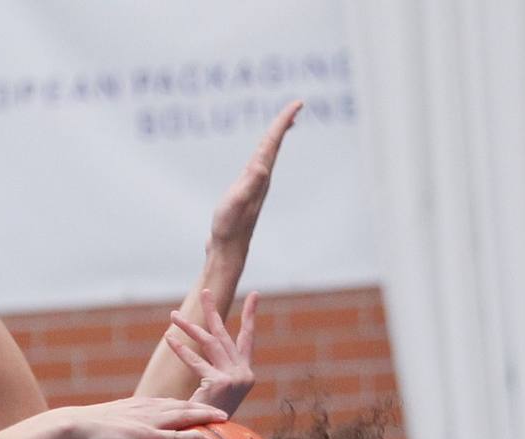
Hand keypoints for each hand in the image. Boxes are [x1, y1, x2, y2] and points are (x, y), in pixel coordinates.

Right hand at [60, 398, 226, 438]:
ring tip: (225, 418)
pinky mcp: (144, 434)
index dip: (187, 406)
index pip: (169, 404)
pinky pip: (175, 435)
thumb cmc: (84, 433)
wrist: (72, 427)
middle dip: (204, 406)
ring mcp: (147, 420)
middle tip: (223, 412)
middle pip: (183, 404)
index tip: (202, 409)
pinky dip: (194, 435)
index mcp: (138, 407)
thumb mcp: (108, 431)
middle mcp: (146, 408)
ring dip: (206, 414)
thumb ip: (121, 437)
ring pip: (185, 414)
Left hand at [167, 289, 257, 415]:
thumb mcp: (217, 392)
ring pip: (209, 344)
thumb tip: (208, 349)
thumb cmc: (209, 418)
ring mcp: (234, 377)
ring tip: (173, 314)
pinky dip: (181, 349)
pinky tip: (169, 338)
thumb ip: (216, 372)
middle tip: (205, 291)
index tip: (256, 294)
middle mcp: (243, 372)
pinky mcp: (220, 382)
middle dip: (214, 311)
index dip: (251, 315)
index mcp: (245, 373)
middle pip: (225, 335)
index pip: (248, 338)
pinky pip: (196, 361)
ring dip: (190, 327)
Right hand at [209, 100, 301, 254]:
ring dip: (275, 139)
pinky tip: (259, 159)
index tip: (297, 103)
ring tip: (282, 127)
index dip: (283, 121)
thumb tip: (263, 166)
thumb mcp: (236, 202)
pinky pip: (257, 166)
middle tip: (295, 107)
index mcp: (259, 176)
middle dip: (283, 125)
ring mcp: (253, 187)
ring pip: (268, 156)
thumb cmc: (229, 227)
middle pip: (274, 146)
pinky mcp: (244, 193)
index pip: (273, 143)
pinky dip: (261, 154)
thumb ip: (250, 184)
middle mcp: (260, 179)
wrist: (227, 250)